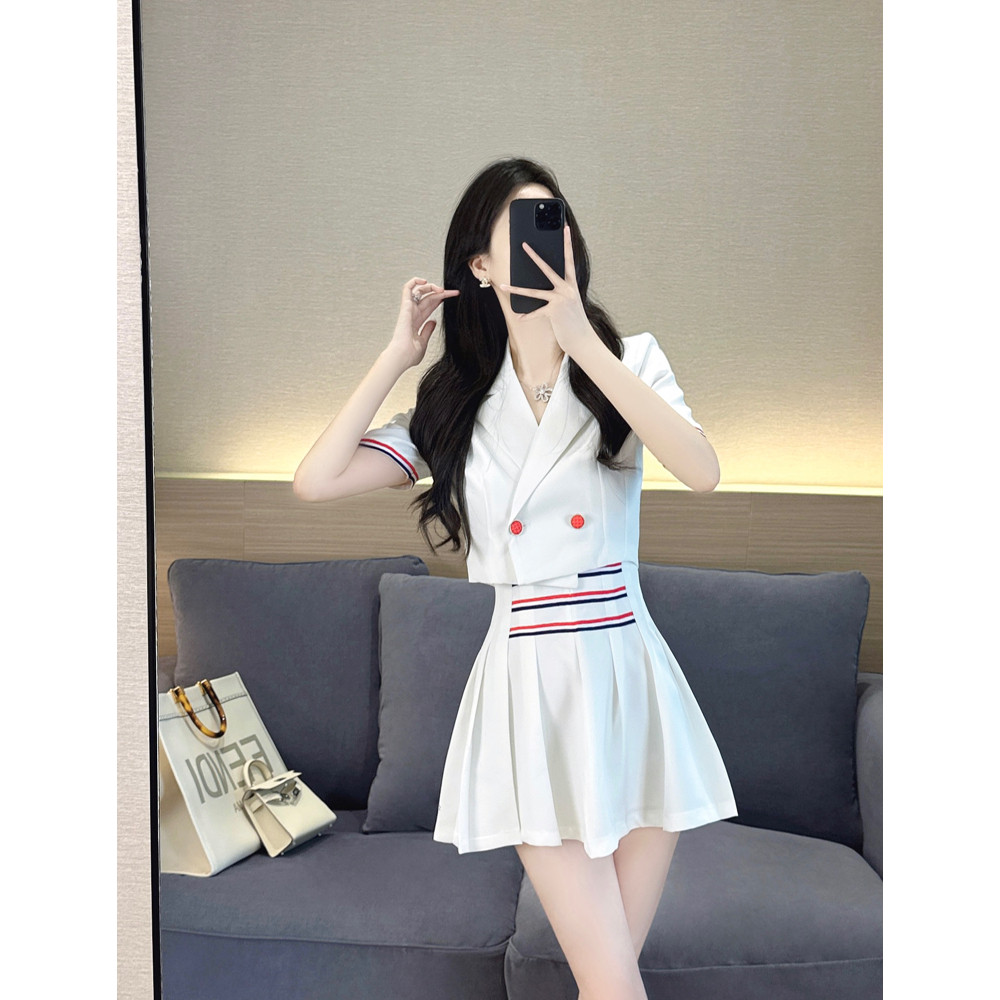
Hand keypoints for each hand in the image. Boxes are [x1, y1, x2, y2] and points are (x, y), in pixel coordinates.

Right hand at [386, 277, 458, 368]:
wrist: (402, 356)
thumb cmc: (410, 354)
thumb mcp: (423, 342)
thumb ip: (428, 330)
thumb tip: (433, 322)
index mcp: (417, 322)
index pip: (429, 306)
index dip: (439, 299)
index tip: (451, 296)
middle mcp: (412, 314)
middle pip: (428, 297)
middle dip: (442, 293)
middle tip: (454, 292)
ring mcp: (409, 309)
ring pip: (420, 291)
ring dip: (431, 287)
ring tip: (442, 289)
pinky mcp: (405, 306)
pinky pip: (407, 288)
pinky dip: (414, 281)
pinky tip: (425, 281)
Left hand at [499, 224, 598, 355]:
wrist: (582, 338)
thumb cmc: (574, 320)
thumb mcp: (569, 302)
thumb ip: (559, 291)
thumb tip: (542, 285)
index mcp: (572, 284)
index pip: (569, 259)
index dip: (568, 243)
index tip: (566, 229)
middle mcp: (566, 289)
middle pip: (547, 269)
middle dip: (534, 256)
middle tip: (524, 245)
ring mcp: (560, 299)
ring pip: (533, 292)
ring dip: (516, 290)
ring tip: (503, 286)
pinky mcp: (554, 311)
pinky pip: (536, 312)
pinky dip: (528, 316)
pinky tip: (520, 317)